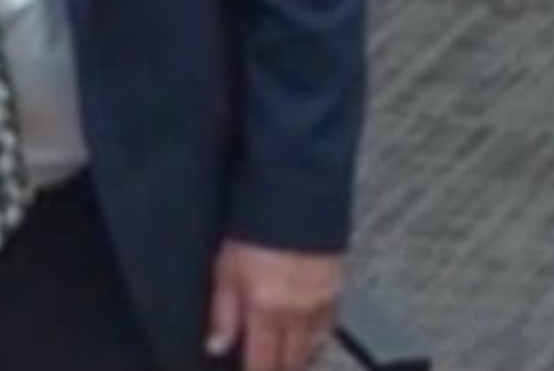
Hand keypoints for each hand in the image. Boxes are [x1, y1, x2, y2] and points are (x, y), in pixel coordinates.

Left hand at [207, 241, 342, 370]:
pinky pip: (330, 330)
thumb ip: (222, 314)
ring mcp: (320, 306)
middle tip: (266, 366)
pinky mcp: (336, 294)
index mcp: (266, 309)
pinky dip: (317, 339)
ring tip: (285, 360)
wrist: (295, 200)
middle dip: (278, 368)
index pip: (263, 362)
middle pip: (292, 362)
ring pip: (313, 349)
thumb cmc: (256, 230)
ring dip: (298, 358)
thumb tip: (216, 346)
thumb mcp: (225, 270)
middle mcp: (297, 314)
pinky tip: (308, 338)